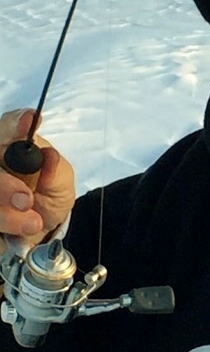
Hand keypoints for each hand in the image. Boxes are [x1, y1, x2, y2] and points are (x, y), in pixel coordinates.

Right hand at [0, 109, 75, 243]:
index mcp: (14, 145)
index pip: (9, 125)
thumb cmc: (50, 194)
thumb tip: (49, 157)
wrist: (42, 227)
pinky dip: (6, 224)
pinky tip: (22, 229)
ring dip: (7, 212)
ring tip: (33, 222)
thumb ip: (57, 170)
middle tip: (26, 199)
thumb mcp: (62, 182)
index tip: (30, 122)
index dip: (16, 123)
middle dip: (5, 183)